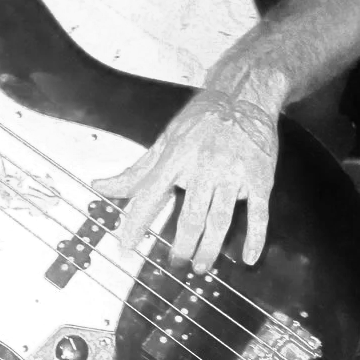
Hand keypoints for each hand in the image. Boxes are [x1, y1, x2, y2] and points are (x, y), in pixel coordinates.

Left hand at [94, 90, 281, 273]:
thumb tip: (100, 187)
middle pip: (190, 218)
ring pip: (220, 220)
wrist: (245, 94)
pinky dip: (255, 238)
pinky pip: (258, 213)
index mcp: (177, 157)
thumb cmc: (202, 118)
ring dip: (210, 249)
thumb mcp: (165, 140)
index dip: (135, 224)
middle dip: (182, 247)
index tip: (127, 247)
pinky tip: (248, 258)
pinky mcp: (259, 178)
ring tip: (201, 266)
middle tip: (177, 261)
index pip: (149, 196)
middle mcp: (204, 166)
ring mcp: (234, 174)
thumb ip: (136, 172)